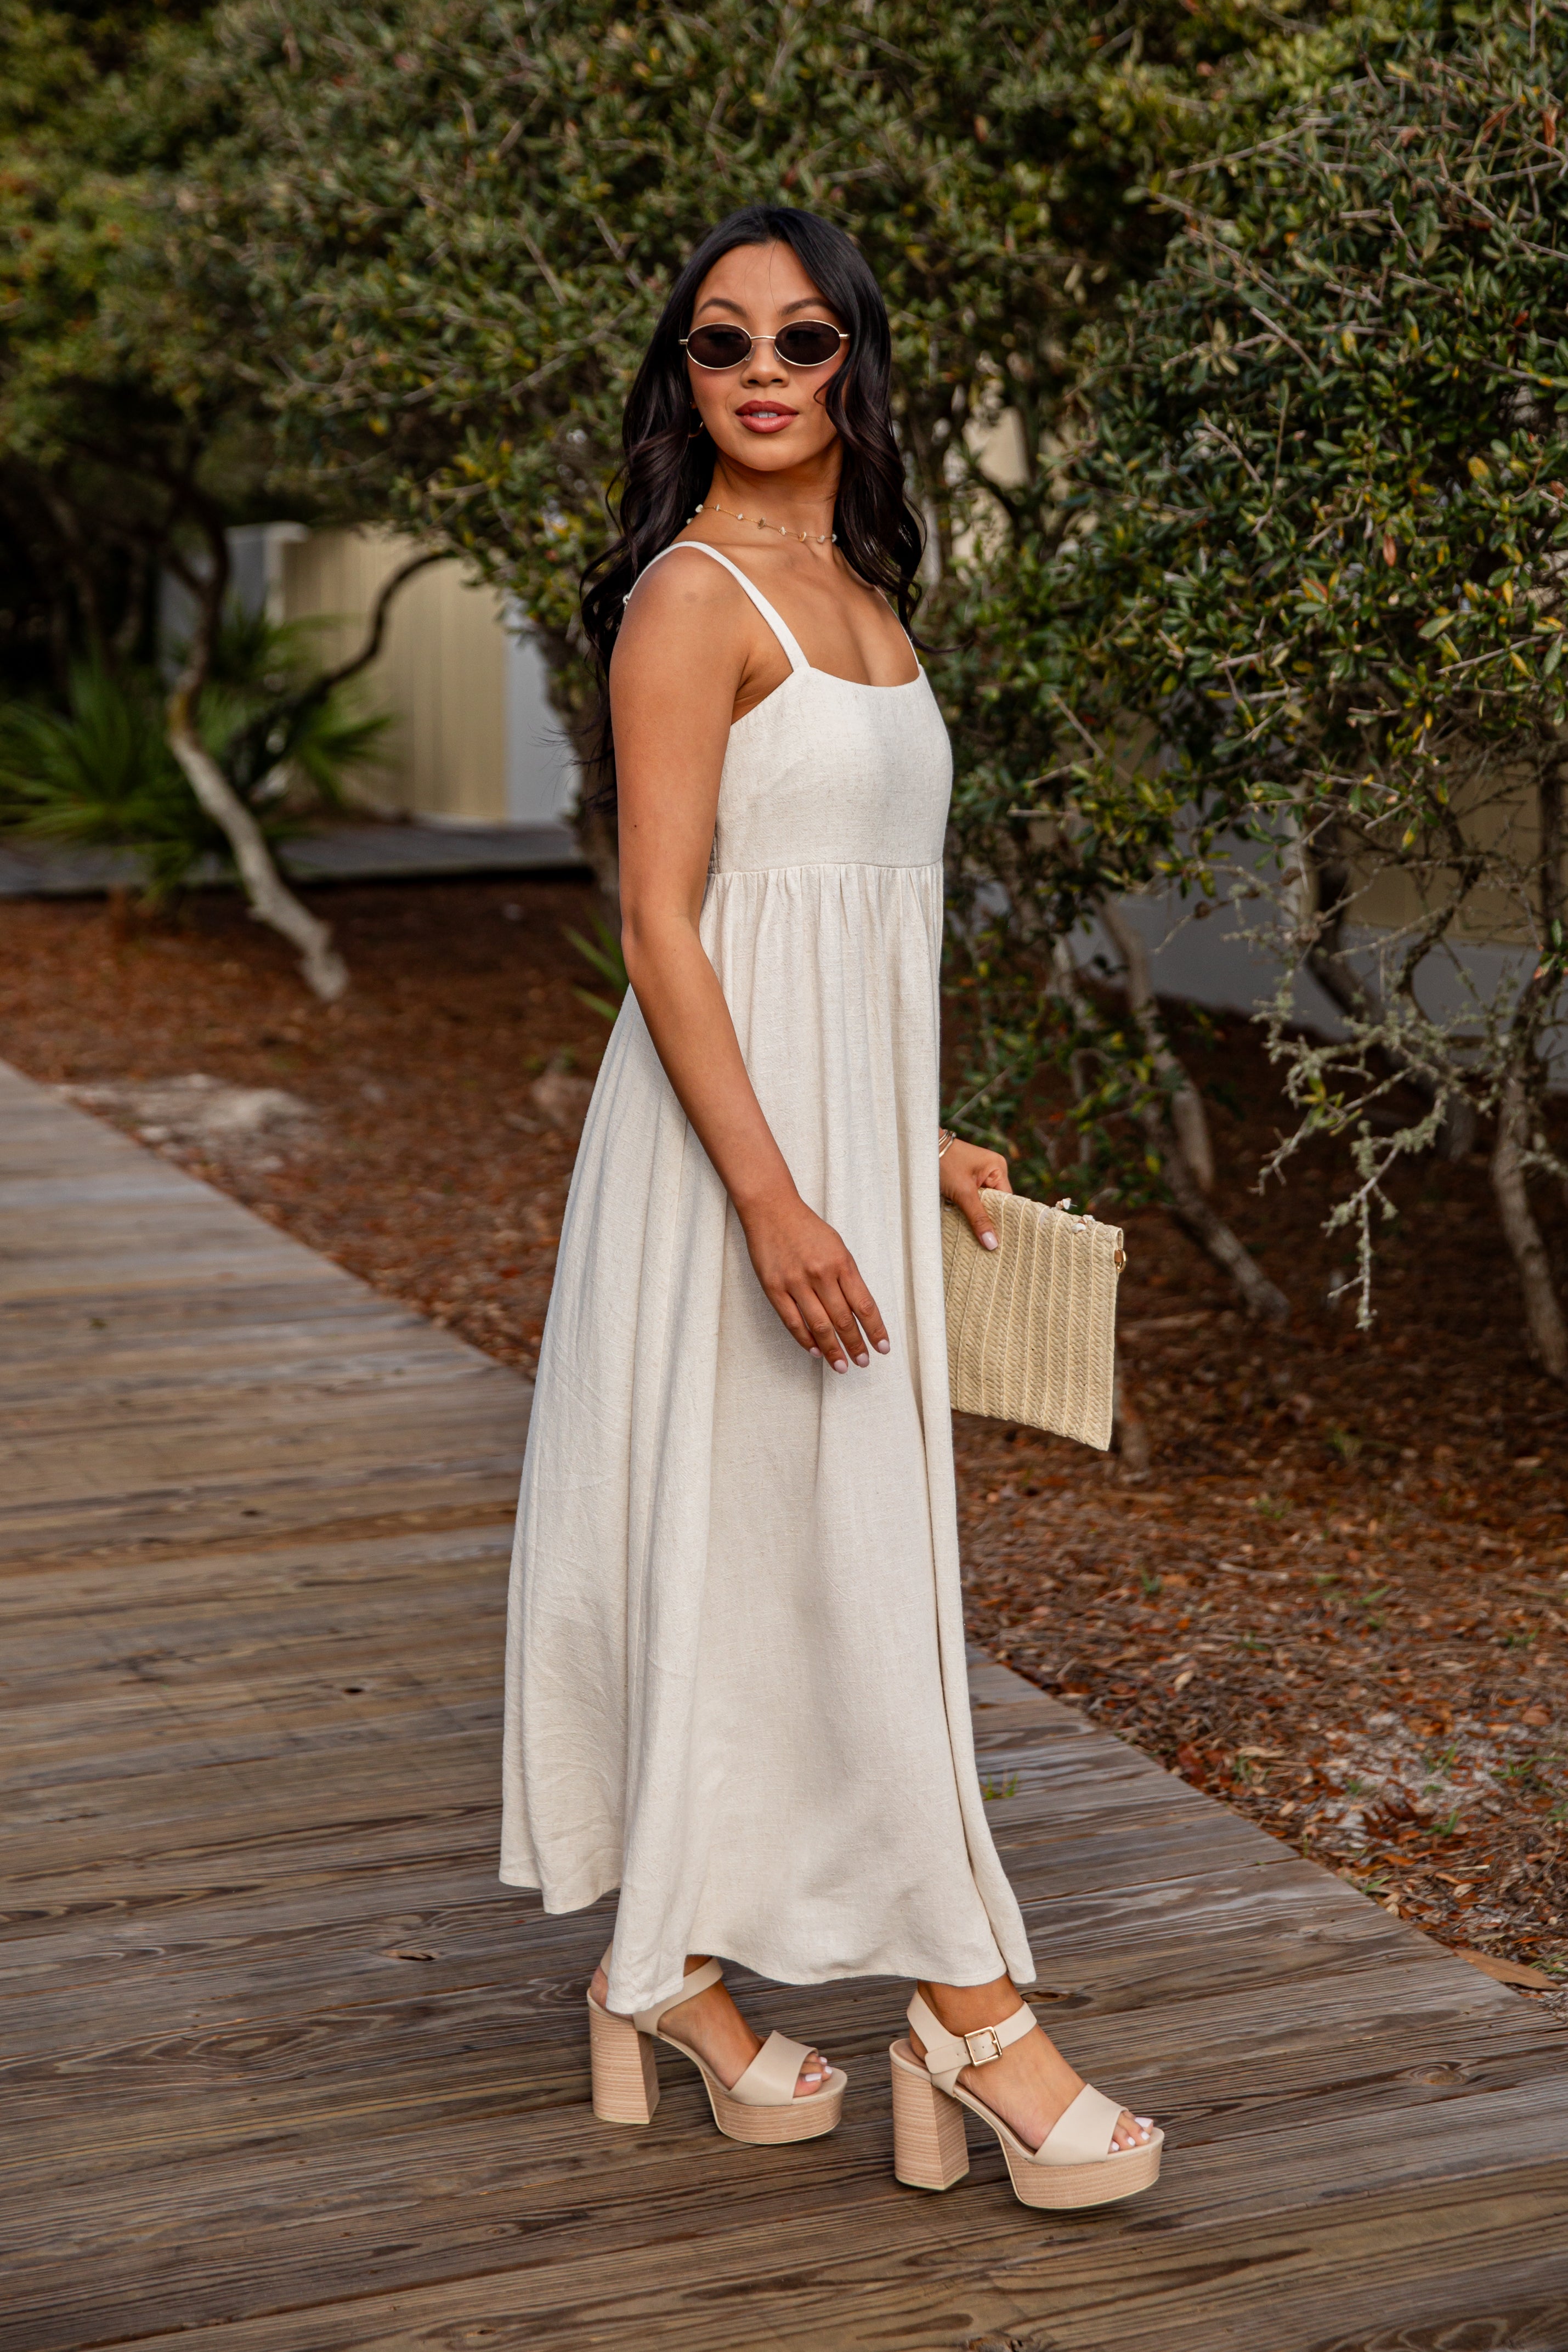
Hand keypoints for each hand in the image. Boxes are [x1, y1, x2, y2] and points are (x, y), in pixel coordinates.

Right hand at [740, 1189, 889, 1371]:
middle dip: (856, 1345)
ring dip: (833, 1350)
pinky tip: (816, 1351)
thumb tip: (859, 1312)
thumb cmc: (807, 1229)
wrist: (772, 1210)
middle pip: (843, 1320)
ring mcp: (796, 1282)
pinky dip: (805, 1340)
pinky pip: (793, 1322)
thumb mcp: (837, 1247)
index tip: (882, 1348)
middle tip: (863, 1362)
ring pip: (819, 1326)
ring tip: (842, 1366)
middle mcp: (821, 1274)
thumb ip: (847, 1277)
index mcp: (841, 1262)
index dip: (875, 1330)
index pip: (864, 1305)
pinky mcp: (774, 1288)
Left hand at [940, 1135, 1011, 1250]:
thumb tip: (992, 1243)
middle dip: (989, 1220)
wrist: (919, 1149)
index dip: (1003, 1220)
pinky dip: (968, 1210)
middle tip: (990, 1246)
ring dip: (977, 1216)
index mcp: (997, 1168)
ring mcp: (978, 1175)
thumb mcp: (963, 1192)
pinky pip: (972, 1199)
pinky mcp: (965, 1180)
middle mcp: (991, 1170)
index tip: (1001, 1242)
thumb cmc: (944, 1163)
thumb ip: (978, 1218)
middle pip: (996, 1203)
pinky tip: (966, 1225)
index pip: (1007, 1200)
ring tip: (978, 1240)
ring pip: (982, 1203)